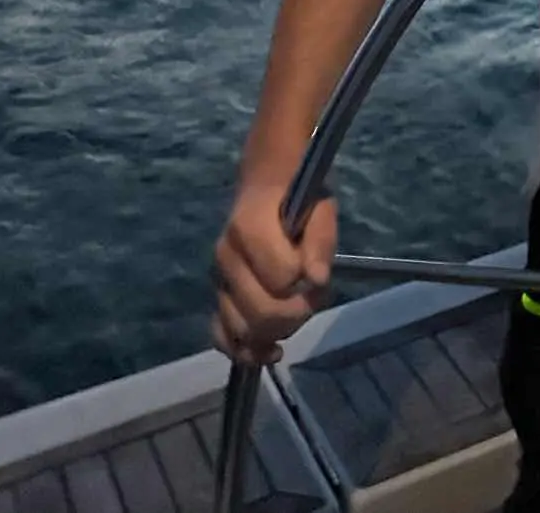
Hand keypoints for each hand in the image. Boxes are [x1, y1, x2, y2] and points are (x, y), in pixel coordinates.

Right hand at [211, 183, 336, 366]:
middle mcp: (225, 257)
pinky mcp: (217, 298)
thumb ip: (320, 240)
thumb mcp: (321, 207)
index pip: (281, 278)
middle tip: (316, 298)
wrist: (268, 188)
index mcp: (248, 228)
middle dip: (297, 314)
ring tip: (298, 313)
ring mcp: (217, 280)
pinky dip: (245, 351)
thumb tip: (317, 279)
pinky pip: (221, 336)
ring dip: (278, 332)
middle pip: (260, 312)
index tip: (321, 274)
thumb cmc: (299, 197)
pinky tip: (271, 350)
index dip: (307, 283)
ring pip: (242, 331)